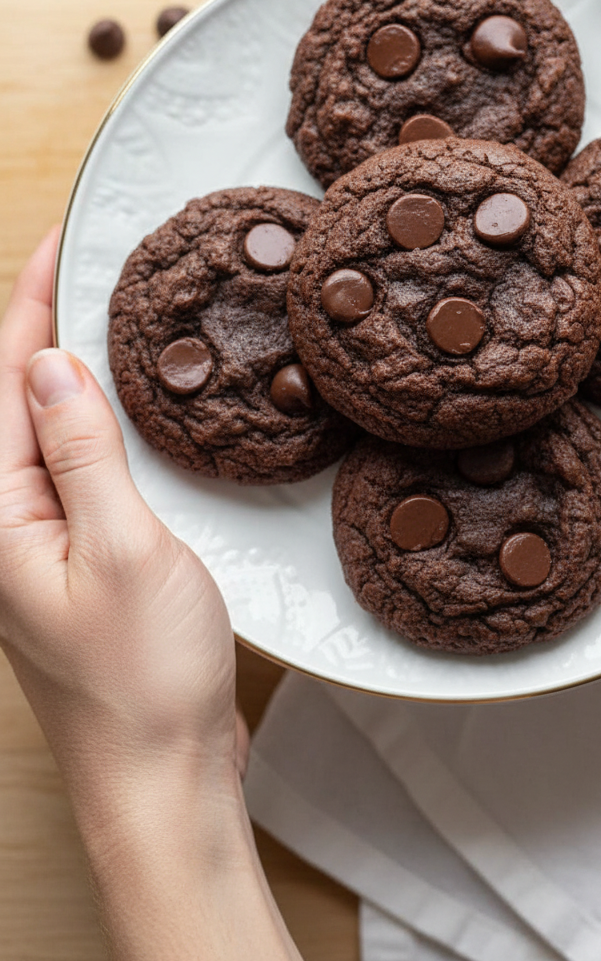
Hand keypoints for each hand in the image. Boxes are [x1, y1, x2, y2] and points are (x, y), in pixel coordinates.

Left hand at [0, 230, 297, 959]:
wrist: (161, 780)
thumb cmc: (141, 683)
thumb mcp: (123, 550)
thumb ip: (81, 452)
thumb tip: (49, 364)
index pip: (3, 386)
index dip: (29, 308)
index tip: (59, 243)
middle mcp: (4, 528)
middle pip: (14, 403)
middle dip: (44, 327)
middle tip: (88, 265)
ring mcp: (36, 548)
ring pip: (47, 434)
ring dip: (72, 373)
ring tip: (110, 316)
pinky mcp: (73, 564)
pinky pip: (75, 471)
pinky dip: (98, 425)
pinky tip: (130, 410)